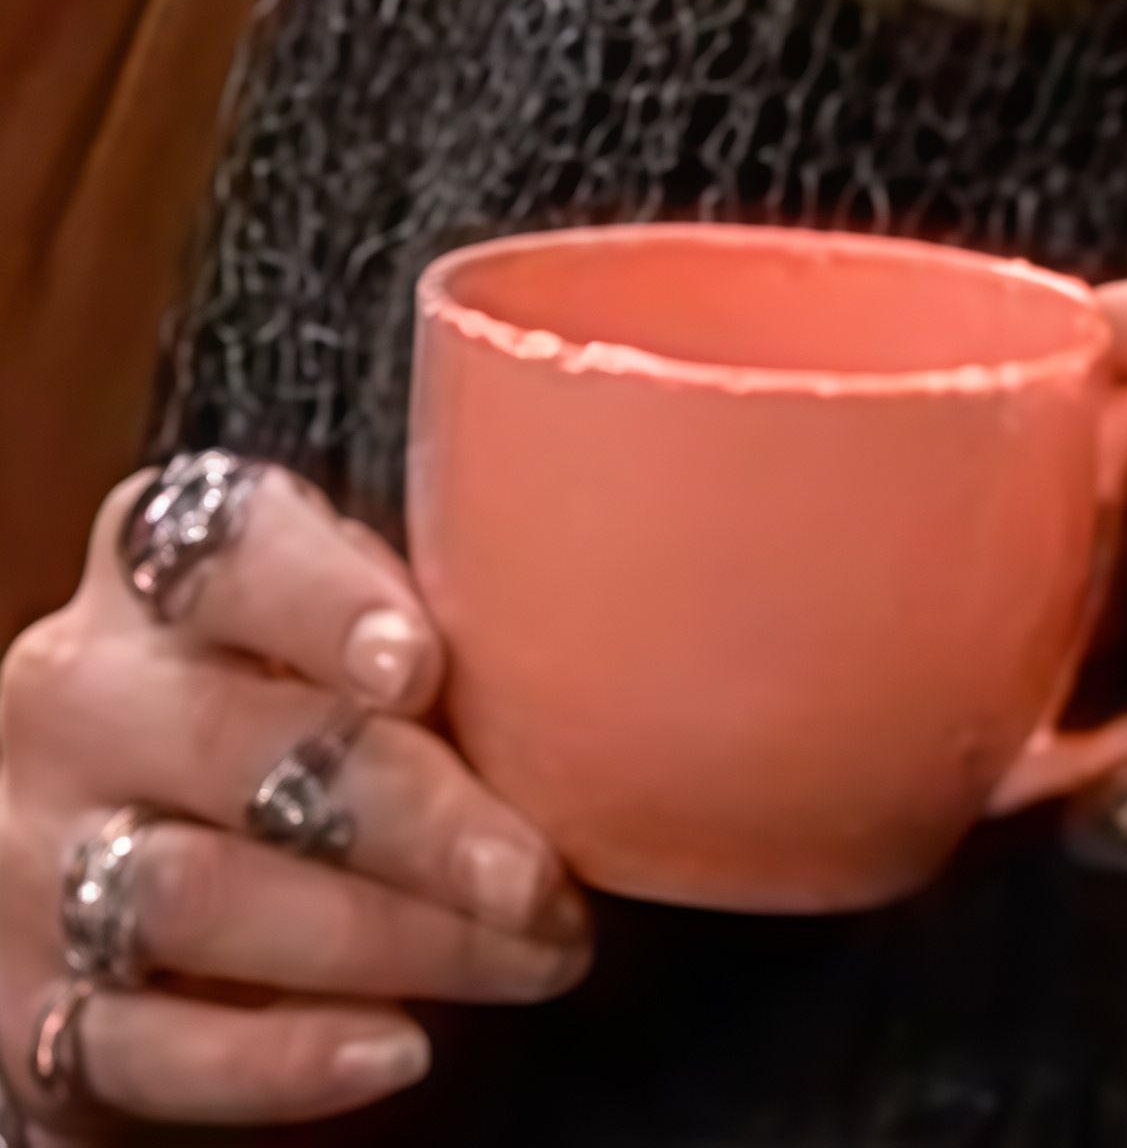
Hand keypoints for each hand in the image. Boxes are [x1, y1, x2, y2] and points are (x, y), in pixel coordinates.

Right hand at [0, 465, 590, 1136]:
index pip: (226, 556)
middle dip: (410, 817)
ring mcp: (31, 848)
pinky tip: (400, 1045)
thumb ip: (415, 606)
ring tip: (529, 955)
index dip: (322, 605)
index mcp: (157, 573)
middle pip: (235, 744)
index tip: (418, 667)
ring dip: (387, 937)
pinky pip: (139, 1045)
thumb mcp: (343, 611)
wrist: (128, 823)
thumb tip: (584, 645)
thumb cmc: (291, 690)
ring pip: (198, 895)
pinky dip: (279, 1057)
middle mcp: (79, 695)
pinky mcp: (23, 995)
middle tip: (541, 874)